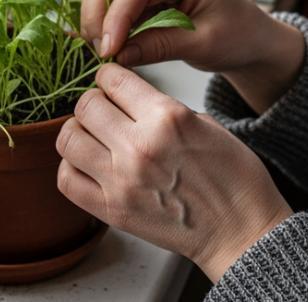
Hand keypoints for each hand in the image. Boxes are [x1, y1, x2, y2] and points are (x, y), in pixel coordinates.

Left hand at [57, 63, 293, 281]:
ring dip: (78, 132)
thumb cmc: (233, 179)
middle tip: (104, 111)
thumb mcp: (208, 124)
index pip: (112, 79)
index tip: (112, 84)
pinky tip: (89, 165)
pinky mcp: (111, 210)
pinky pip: (67, 179)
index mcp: (168, 117)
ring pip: (68, 139)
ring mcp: (121, 180)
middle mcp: (139, 146)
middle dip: (94, 102)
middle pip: (85, 105)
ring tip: (93, 137)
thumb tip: (130, 102)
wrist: (241, 230)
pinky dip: (72, 167)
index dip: (109, 77)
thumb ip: (163, 109)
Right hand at [82, 0, 304, 112]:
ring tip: (106, 54)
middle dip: (97, 16)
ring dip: (98, 20)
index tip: (108, 51)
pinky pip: (113, 4)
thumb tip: (117, 56)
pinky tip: (108, 48)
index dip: (114, 18)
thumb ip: (160, 46)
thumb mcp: (203, 45)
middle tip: (102, 54)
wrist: (251, 39)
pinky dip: (105, 24)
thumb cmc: (238, 36)